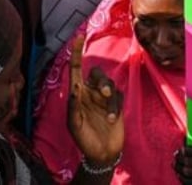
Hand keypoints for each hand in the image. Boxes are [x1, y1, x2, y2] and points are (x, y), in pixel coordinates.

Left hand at [67, 35, 123, 166]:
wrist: (101, 154)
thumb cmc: (84, 139)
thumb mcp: (74, 124)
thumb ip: (73, 105)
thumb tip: (76, 86)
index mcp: (77, 94)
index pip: (76, 69)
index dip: (77, 53)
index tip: (79, 37)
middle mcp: (90, 93)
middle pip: (97, 74)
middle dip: (102, 81)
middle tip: (105, 93)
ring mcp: (104, 98)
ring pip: (110, 84)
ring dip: (110, 97)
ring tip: (110, 114)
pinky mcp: (116, 105)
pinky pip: (118, 97)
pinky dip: (115, 107)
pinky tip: (112, 119)